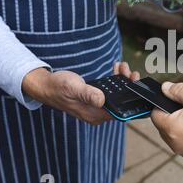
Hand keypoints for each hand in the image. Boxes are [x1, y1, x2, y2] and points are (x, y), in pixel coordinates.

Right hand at [22, 62, 139, 124]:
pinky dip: (115, 79)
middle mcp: (97, 113)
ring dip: (122, 80)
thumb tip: (101, 100)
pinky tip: (117, 68)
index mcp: (94, 115)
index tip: (136, 85)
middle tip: (132, 73)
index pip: (120, 111)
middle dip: (128, 86)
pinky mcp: (95, 98)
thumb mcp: (74, 88)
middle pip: (120, 102)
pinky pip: (110, 90)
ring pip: (117, 95)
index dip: (131, 99)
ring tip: (124, 67)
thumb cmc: (58, 87)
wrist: (46, 85)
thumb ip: (88, 94)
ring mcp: (97, 106)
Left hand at [151, 82, 182, 160]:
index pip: (154, 112)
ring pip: (172, 130)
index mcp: (170, 127)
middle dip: (172, 111)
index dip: (163, 101)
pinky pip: (181, 138)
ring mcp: (181, 150)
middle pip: (162, 122)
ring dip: (179, 121)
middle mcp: (172, 142)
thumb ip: (177, 90)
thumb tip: (164, 88)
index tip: (176, 97)